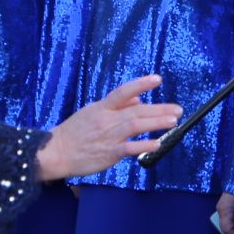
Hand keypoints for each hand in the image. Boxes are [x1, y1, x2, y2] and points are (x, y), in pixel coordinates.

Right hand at [34, 74, 181, 181]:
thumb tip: (138, 99)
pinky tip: (157, 143)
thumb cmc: (74, 132)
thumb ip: (116, 106)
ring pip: (135, 126)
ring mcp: (107, 136)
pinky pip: (128, 148)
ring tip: (173, 121)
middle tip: (178, 109)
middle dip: (159, 109)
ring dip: (156, 123)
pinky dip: (143, 145)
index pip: (123, 92)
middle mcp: (106, 119)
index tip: (158, 79)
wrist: (54, 152)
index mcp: (101, 107)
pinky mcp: (108, 153)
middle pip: (136, 110)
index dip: (141, 84)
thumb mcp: (92, 112)